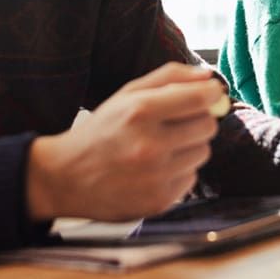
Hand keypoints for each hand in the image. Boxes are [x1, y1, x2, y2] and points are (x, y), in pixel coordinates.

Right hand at [26, 62, 223, 221]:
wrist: (67, 177)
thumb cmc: (102, 129)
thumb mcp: (128, 93)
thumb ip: (170, 78)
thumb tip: (209, 77)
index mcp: (141, 111)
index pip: (200, 98)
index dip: (212, 93)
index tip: (211, 92)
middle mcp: (150, 145)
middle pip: (208, 126)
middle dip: (199, 119)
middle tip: (178, 121)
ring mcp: (156, 177)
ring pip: (203, 152)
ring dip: (189, 146)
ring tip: (162, 146)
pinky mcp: (159, 201)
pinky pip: (191, 178)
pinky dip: (180, 171)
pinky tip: (156, 169)